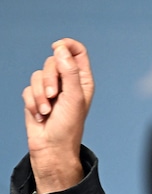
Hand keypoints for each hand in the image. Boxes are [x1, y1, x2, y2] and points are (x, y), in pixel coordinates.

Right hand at [22, 38, 94, 193]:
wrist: (52, 147)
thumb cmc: (69, 125)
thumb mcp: (74, 97)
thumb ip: (69, 71)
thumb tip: (61, 49)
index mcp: (82, 80)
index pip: (77, 52)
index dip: (68, 45)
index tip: (57, 46)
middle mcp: (67, 82)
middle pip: (54, 61)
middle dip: (50, 78)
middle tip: (53, 96)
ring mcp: (51, 89)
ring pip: (38, 75)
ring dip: (39, 94)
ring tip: (47, 110)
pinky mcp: (35, 98)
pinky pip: (27, 89)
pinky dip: (32, 102)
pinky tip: (40, 115)